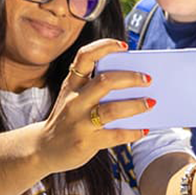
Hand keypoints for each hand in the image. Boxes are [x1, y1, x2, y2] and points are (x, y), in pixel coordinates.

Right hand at [37, 39, 151, 173]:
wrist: (44, 148)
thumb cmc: (67, 118)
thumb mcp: (73, 98)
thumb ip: (95, 89)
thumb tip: (133, 84)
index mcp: (71, 84)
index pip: (85, 56)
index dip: (105, 46)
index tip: (125, 46)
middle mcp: (74, 100)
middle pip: (105, 81)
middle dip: (130, 78)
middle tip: (148, 79)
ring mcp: (79, 122)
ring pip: (112, 110)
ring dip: (136, 105)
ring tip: (151, 103)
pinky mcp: (86, 142)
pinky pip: (115, 135)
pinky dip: (132, 132)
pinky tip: (144, 130)